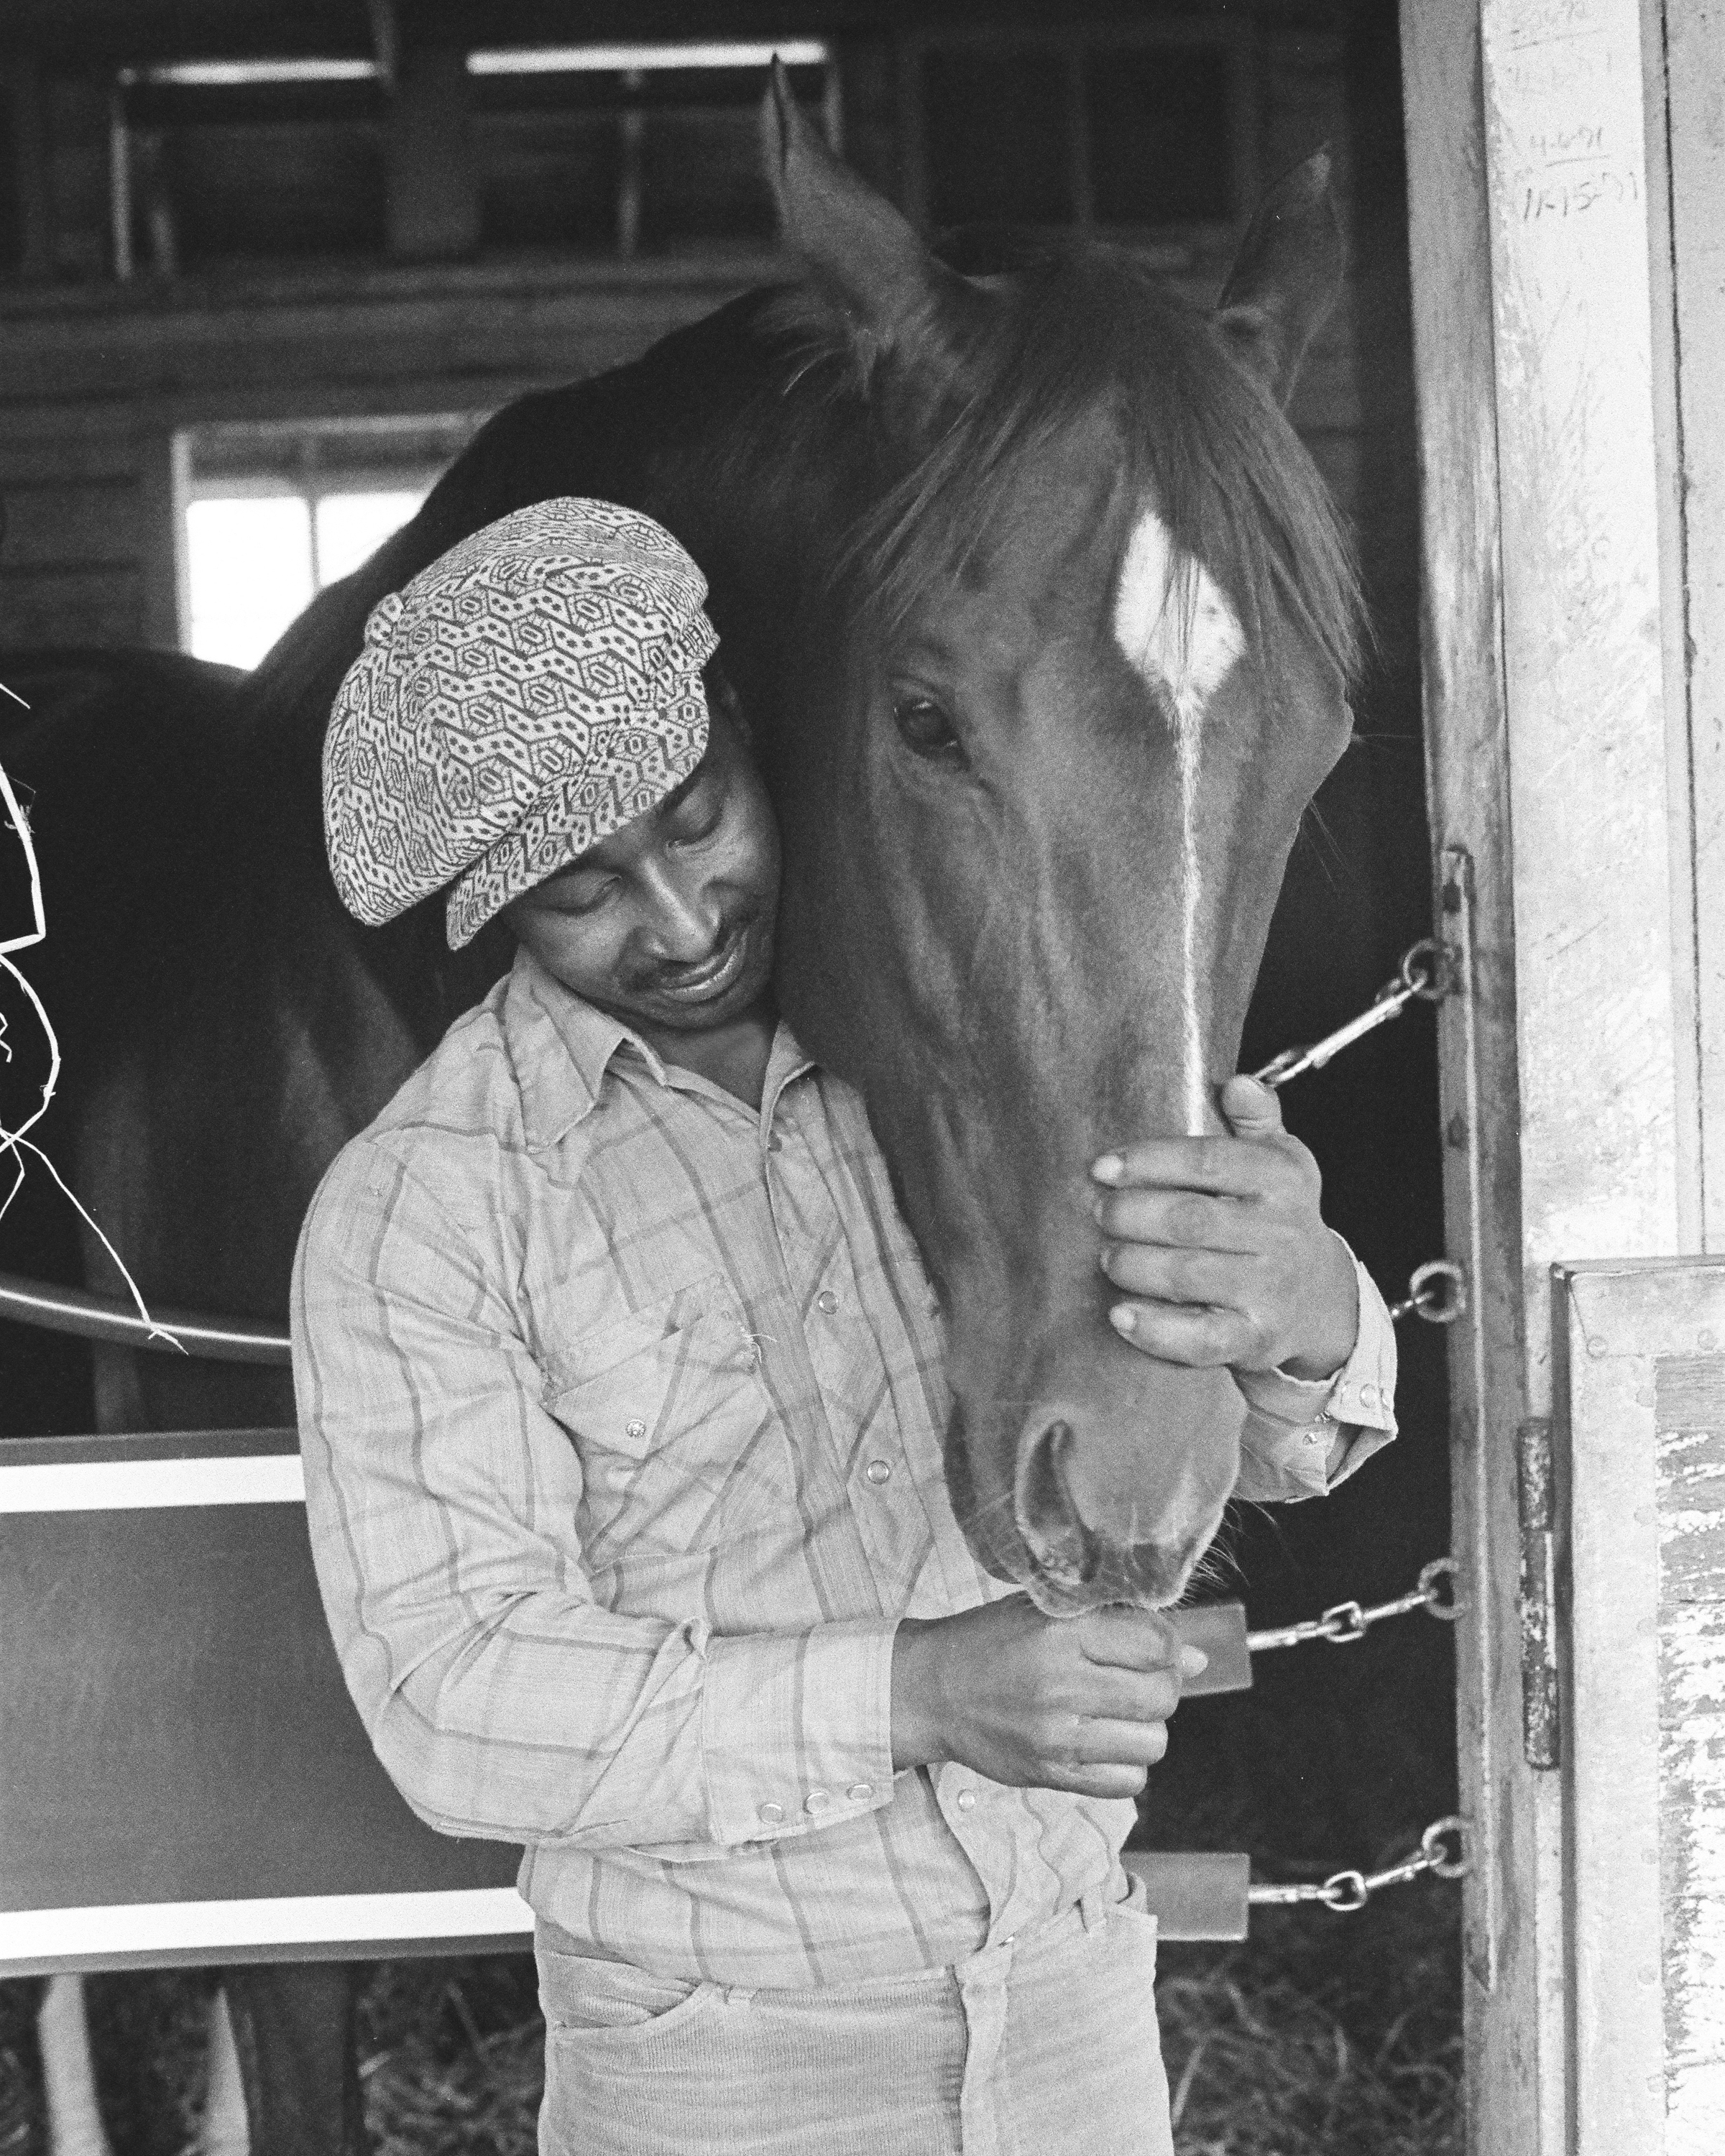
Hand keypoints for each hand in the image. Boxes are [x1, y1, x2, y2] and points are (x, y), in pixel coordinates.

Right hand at [890, 1595, 1207, 1799]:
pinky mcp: (1049, 1775)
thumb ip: (1120, 1627)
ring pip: (1152, 1744)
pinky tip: (1102, 1742)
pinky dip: (1126, 1765)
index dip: (1167, 1646)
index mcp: (1060, 1633)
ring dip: (1145, 1729)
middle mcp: (1060, 1685)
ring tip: (1117, 1713)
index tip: (1152, 1648)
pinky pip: (1126, 1783)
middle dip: (1161, 1687)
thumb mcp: (1048, 1612)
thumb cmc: (992, 1642)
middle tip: (1136, 1680)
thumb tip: (1198, 1659)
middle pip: (1162, 1696)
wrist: (931, 1690)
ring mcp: (1055, 1736)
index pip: (1156, 1643)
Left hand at [1089, 1074, 1357, 1379]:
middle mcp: (1282, 1234)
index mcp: (1282, 1180)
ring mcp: (1270, 1290)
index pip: (1210, 1161)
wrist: (1319, 1297)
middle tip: (1100, 1214)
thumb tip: (1238, 1084)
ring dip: (1134, 1265)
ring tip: (1109, 1257)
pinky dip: (1155, 1329)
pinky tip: (1121, 1314)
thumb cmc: (1279, 1219)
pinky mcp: (1255, 1338)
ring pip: (1188, 1275)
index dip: (1150, 1161)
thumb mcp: (1279, 1161)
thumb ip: (1257, 1119)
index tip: (1104, 1167)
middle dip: (1131, 1214)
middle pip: (1191, 1219)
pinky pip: (1201, 1338)